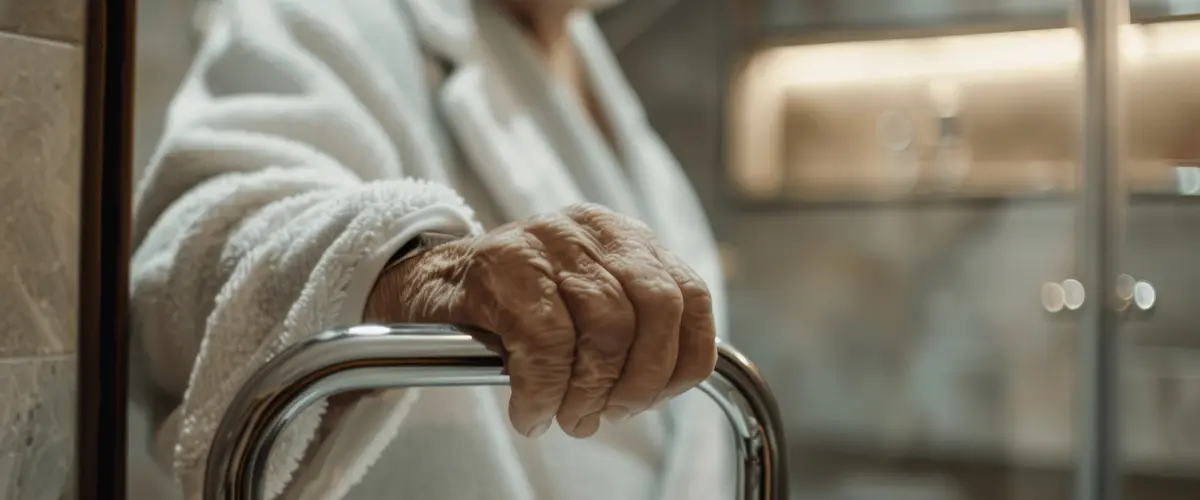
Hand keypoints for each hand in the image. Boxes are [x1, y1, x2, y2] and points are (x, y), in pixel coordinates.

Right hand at [364, 203, 716, 438]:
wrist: (425, 287)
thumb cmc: (511, 307)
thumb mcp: (584, 307)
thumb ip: (631, 332)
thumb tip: (662, 386)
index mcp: (623, 238)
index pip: (689, 295)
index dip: (683, 357)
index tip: (655, 396)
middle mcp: (592, 230)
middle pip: (657, 310)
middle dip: (640, 380)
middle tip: (605, 414)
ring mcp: (546, 240)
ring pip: (608, 327)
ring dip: (590, 392)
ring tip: (566, 416)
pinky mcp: (501, 263)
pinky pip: (547, 343)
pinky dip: (544, 393)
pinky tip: (531, 410)